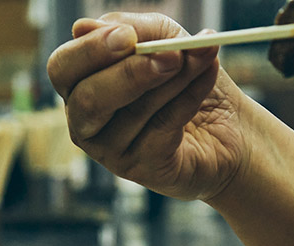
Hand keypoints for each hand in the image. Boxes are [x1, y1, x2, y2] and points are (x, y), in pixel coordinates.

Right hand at [46, 13, 247, 201]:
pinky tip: (208, 76)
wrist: (231, 128)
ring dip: (175, 78)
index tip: (128, 36)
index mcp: (81, 86)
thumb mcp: (165, 40)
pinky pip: (163, 128)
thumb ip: (133, 30)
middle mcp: (87, 123)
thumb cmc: (188, 79)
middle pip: (87, 100)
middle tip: (170, 55)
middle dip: (130, 74)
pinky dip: (190, 97)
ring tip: (204, 55)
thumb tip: (83, 27)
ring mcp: (112, 153)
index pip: (62, 70)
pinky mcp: (144, 170)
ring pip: (133, 112)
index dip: (89, 51)